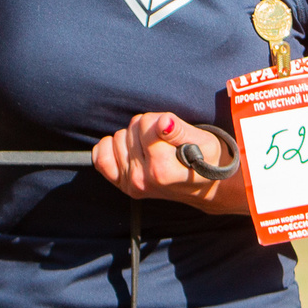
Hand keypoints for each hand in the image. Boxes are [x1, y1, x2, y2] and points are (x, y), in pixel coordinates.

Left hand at [92, 112, 245, 212]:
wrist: (205, 185)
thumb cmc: (206, 159)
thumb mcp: (203, 141)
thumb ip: (180, 131)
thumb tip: (162, 122)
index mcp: (161, 170)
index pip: (147, 123)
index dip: (163, 121)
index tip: (175, 133)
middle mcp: (142, 180)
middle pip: (132, 128)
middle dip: (148, 128)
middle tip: (167, 142)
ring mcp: (130, 184)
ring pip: (118, 137)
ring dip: (135, 138)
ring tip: (156, 149)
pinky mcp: (122, 185)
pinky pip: (100, 157)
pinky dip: (112, 148)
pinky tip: (132, 150)